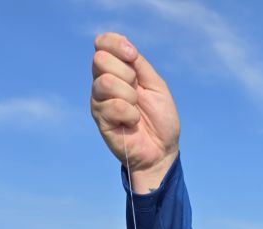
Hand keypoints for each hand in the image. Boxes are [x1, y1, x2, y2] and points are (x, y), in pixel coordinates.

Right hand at [90, 32, 179, 191]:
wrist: (162, 151)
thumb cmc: (161, 120)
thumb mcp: (157, 86)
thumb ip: (140, 65)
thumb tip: (126, 47)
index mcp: (117, 70)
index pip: (103, 43)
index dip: (115, 43)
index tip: (133, 56)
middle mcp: (104, 82)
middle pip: (100, 59)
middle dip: (126, 74)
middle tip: (137, 92)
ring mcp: (99, 100)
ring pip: (105, 82)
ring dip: (129, 96)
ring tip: (136, 110)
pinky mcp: (100, 119)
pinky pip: (113, 105)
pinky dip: (129, 114)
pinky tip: (132, 123)